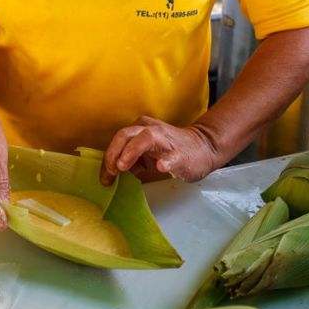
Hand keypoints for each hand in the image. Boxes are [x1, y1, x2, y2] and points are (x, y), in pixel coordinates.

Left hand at [101, 116, 223, 184]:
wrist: (203, 148)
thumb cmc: (169, 151)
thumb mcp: (144, 154)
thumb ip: (128, 160)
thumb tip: (111, 173)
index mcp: (140, 129)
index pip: (118, 140)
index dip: (108, 158)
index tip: (105, 178)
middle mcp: (150, 130)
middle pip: (125, 135)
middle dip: (113, 154)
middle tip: (111, 171)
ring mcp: (166, 141)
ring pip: (145, 138)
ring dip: (131, 152)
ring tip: (122, 166)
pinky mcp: (180, 155)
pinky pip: (171, 157)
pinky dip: (165, 161)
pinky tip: (161, 167)